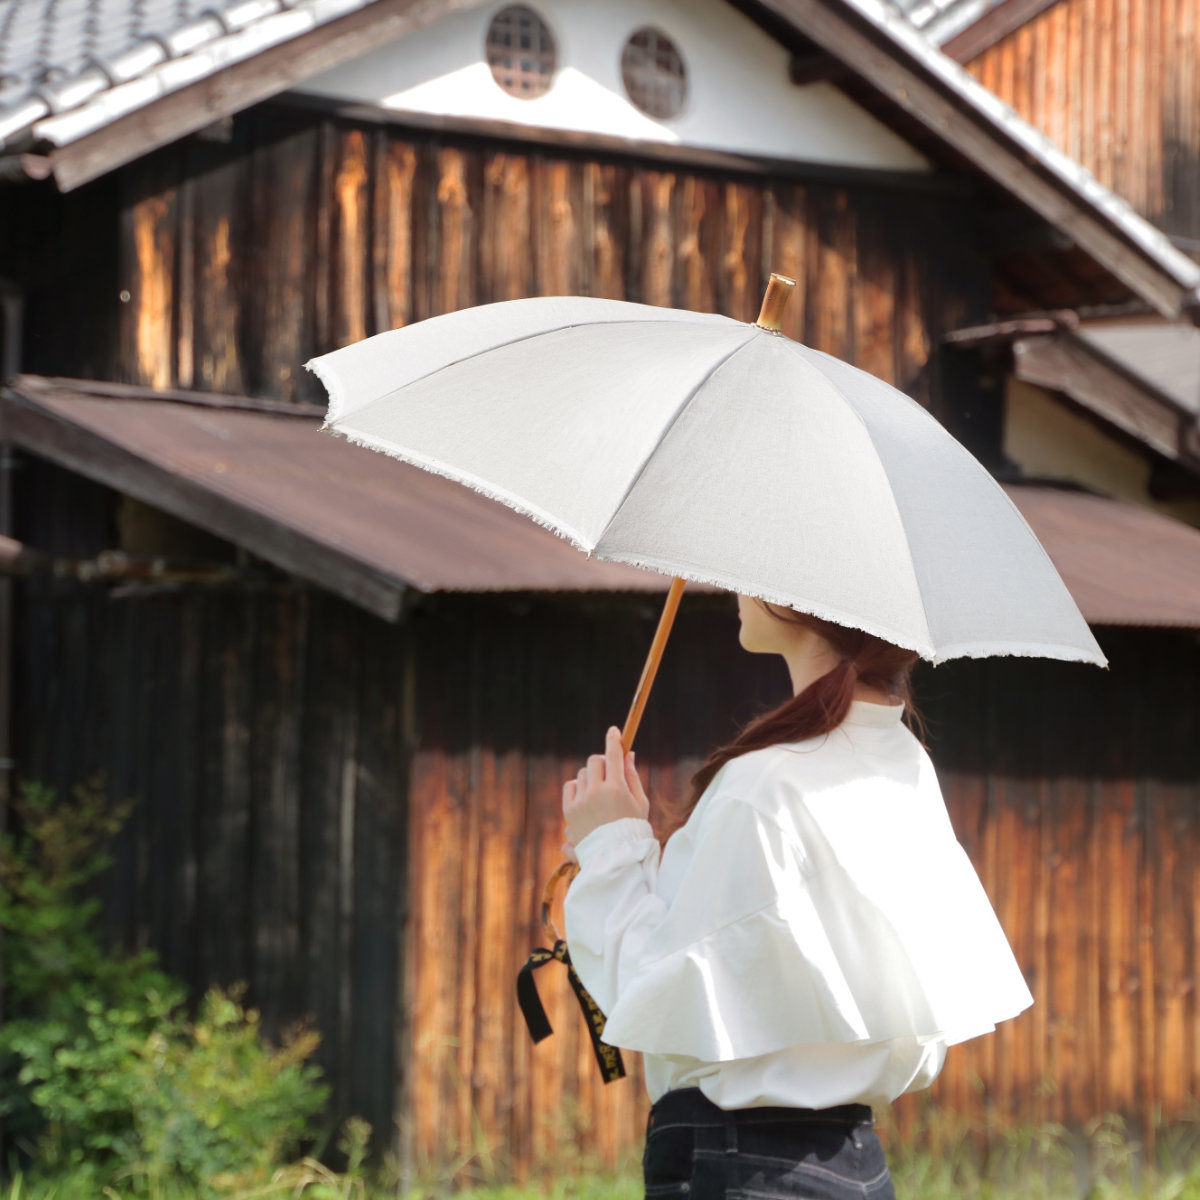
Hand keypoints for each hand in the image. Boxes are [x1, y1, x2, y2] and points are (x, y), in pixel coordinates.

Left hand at [562, 726, 649, 847]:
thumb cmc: (632, 829)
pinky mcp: (569, 811)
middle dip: (603, 762)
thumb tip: (628, 754)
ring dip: (591, 777)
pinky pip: (570, 786)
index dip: (613, 740)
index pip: (613, 754)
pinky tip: (587, 797)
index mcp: (616, 789)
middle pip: (594, 760)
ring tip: (600, 793)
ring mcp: (580, 801)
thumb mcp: (639, 803)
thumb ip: (632, 776)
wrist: (614, 857)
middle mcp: (596, 792)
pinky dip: (578, 787)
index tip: (614, 731)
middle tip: (610, 773)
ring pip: (582, 773)